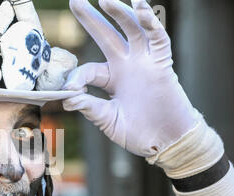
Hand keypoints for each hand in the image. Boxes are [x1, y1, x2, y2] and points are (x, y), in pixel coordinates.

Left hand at [63, 0, 200, 157]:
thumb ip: (90, 108)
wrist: (165, 143)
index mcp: (111, 79)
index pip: (89, 70)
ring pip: (131, 31)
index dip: (77, 78)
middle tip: (75, 0)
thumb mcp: (108, 120)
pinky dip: (150, 23)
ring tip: (105, 0)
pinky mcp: (162, 64)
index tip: (70, 91)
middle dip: (91, 18)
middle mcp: (126, 66)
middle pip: (106, 35)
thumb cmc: (138, 133)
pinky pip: (157, 38)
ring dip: (119, 13)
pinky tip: (140, 8)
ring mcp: (144, 63)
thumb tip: (67, 97)